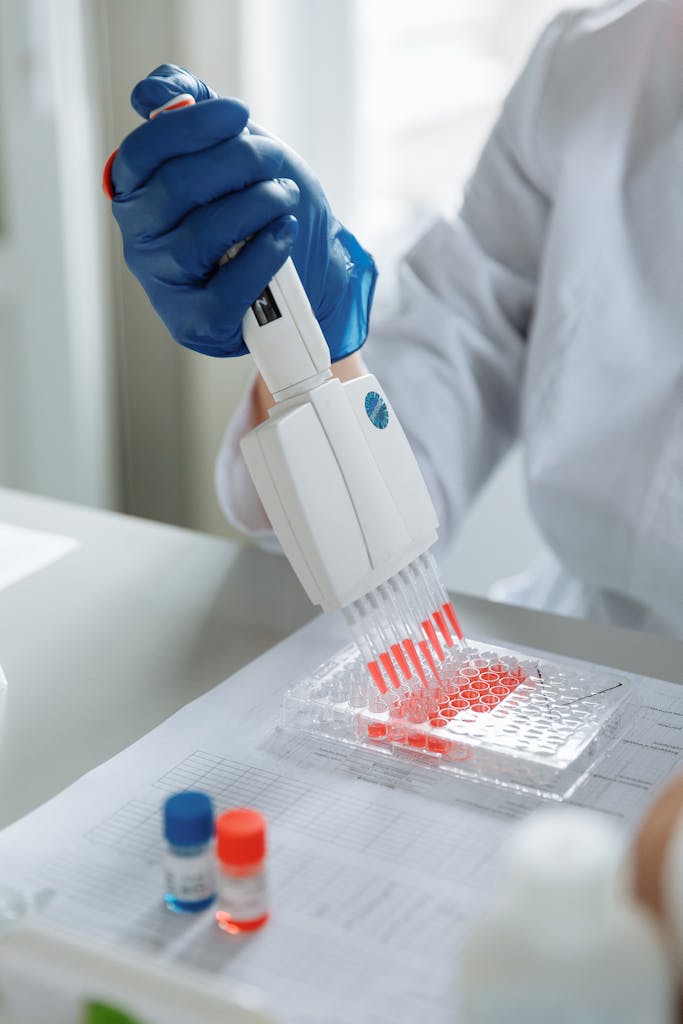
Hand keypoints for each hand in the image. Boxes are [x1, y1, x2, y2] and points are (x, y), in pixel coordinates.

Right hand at [108, 64, 376, 358]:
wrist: (299, 277)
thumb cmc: (257, 214)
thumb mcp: (231, 154)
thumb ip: (192, 116)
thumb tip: (154, 91)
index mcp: (136, 192)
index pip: (144, 151)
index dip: (191, 125)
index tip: (240, 114)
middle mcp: (139, 238)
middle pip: (177, 188)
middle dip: (236, 162)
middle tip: (273, 158)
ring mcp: (164, 283)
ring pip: (202, 235)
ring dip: (256, 205)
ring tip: (286, 195)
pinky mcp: (194, 322)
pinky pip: (227, 288)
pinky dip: (264, 254)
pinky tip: (285, 233)